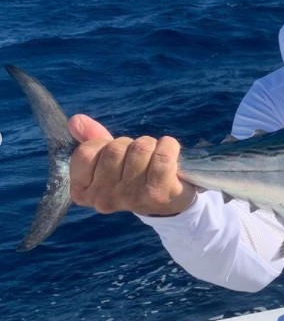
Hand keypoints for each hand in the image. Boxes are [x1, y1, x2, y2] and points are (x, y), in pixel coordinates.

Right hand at [68, 114, 195, 215]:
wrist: (169, 200)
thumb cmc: (133, 175)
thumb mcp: (108, 159)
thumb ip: (90, 139)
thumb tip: (75, 120)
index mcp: (84, 192)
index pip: (84, 152)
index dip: (102, 144)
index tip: (114, 155)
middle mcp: (104, 199)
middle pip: (114, 149)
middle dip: (129, 144)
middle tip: (138, 158)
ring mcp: (131, 198)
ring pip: (139, 148)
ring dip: (150, 145)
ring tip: (153, 158)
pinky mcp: (157, 194)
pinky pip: (163, 155)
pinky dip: (169, 147)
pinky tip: (170, 156)